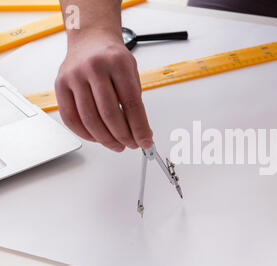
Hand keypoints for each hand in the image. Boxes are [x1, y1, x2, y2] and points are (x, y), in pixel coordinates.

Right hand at [55, 29, 152, 151]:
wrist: (90, 39)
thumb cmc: (113, 58)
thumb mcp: (132, 72)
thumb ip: (135, 101)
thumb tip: (141, 132)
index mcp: (117, 63)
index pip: (131, 103)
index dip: (139, 127)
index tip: (145, 141)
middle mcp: (94, 68)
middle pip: (109, 114)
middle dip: (123, 136)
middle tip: (131, 144)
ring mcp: (74, 76)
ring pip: (89, 119)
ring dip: (105, 139)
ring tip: (117, 145)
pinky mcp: (60, 85)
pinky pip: (70, 118)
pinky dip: (85, 134)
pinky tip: (97, 138)